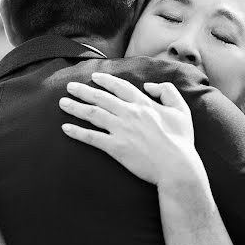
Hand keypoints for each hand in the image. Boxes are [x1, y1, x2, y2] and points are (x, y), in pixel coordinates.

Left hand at [59, 73, 201, 185]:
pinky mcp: (115, 148)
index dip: (105, 81)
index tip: (94, 77)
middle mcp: (129, 113)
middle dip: (83, 91)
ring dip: (75, 107)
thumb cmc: (182, 140)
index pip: (120, 87)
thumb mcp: (182, 110)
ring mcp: (121, 130)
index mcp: (144, 104)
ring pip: (92, 114)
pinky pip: (92, 138)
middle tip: (70, 87)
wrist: (177, 167)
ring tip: (62, 103)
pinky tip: (66, 128)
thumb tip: (148, 86)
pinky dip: (77, 132)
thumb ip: (167, 91)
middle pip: (101, 98)